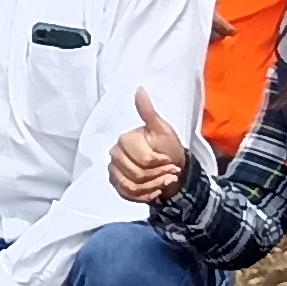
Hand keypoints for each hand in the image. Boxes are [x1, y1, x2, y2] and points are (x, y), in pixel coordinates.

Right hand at [107, 86, 193, 207]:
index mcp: (125, 140)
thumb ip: (148, 112)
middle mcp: (115, 155)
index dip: (160, 163)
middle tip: (171, 172)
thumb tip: (140, 90)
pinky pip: (128, 195)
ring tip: (166, 181)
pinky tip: (156, 190)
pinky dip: (145, 196)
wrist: (169, 167)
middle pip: (137, 175)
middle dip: (158, 176)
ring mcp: (114, 171)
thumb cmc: (166, 147)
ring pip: (132, 186)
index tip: (171, 161)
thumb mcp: (162, 129)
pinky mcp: (117, 185)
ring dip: (154, 186)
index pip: (143, 159)